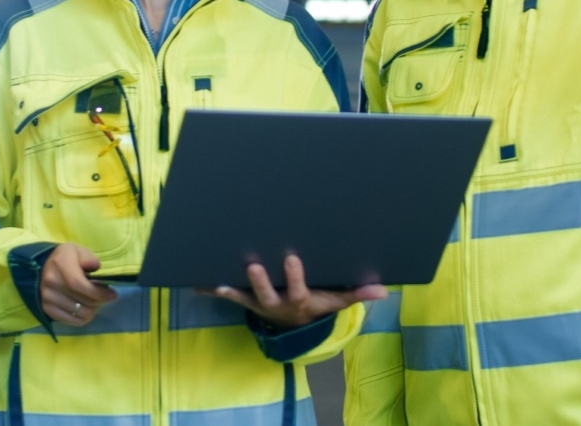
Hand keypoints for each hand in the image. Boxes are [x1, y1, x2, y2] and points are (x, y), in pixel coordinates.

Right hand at [40, 243, 117, 325]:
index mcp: (60, 265)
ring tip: (95, 301)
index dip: (98, 292)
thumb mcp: (79, 250)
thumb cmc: (67, 257)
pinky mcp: (47, 310)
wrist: (44, 267)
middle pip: (82, 301)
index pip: (78, 284)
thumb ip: (89, 258)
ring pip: (79, 313)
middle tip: (106, 296)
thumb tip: (96, 266)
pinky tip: (86, 307)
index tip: (112, 295)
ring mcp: (47, 298)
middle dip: (99, 301)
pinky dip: (83, 317)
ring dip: (92, 309)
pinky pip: (72, 321)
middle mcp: (51, 283)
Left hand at [206, 254, 386, 328]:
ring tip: (214, 278)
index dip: (294, 276)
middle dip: (258, 280)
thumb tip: (384, 291)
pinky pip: (227, 295)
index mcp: (299, 300)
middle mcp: (276, 303)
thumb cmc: (317, 302)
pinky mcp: (246, 300)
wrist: (295, 323)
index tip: (291, 257)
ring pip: (243, 296)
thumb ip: (357, 293)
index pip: (297, 289)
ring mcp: (258, 303)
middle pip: (265, 294)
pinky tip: (196, 281)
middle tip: (251, 265)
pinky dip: (212, 289)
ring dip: (229, 288)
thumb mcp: (337, 299)